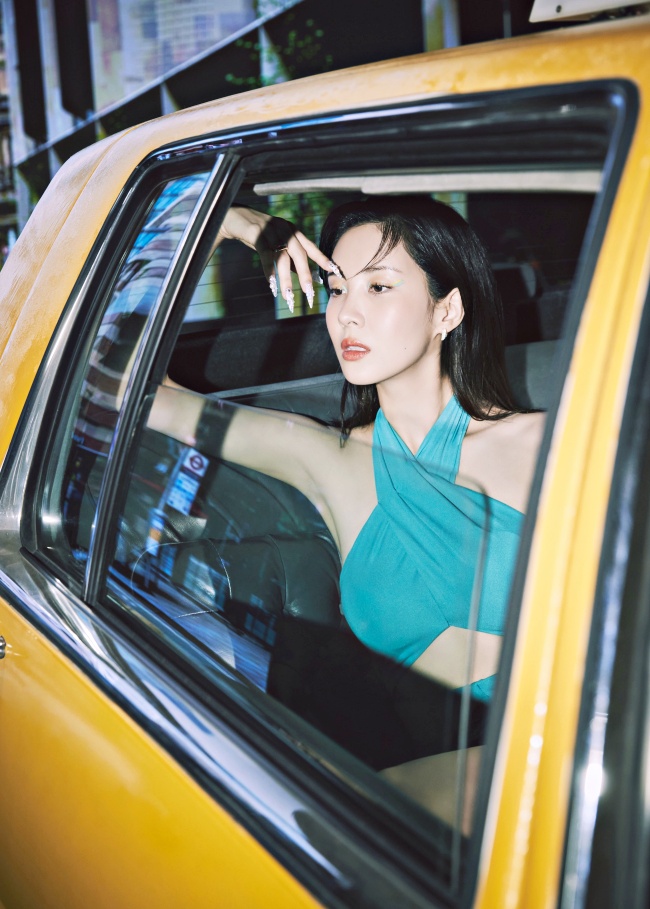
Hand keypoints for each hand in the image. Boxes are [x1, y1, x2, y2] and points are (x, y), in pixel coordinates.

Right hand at [217, 206, 334, 310]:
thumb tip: (306, 277)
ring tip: (288, 295)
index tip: (334, 271)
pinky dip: (269, 270)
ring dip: (286, 278)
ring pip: (282, 257)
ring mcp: (271, 230)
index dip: (322, 259)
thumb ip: (291, 259)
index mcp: (293, 231)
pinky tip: (271, 283)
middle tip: (309, 293)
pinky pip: (265, 254)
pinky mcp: (256, 233)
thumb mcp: (277, 245)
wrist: (234, 218)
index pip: (310, 247)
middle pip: (299, 253)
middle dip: (305, 274)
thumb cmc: (258, 235)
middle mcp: (285, 229)